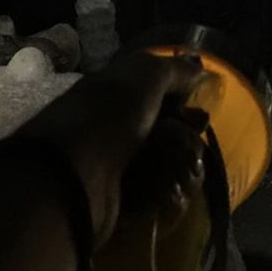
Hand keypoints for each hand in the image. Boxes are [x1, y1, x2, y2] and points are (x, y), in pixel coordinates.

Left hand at [18, 51, 207, 244]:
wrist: (70, 177)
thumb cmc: (107, 117)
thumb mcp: (143, 77)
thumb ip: (173, 70)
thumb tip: (201, 69)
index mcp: (115, 95)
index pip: (159, 96)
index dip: (183, 104)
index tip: (200, 116)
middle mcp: (114, 127)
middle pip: (167, 132)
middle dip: (187, 140)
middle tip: (194, 148)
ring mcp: (114, 166)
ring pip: (165, 165)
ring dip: (180, 168)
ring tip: (185, 173)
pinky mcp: (118, 201)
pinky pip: (154, 196)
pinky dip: (166, 194)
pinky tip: (170, 193)